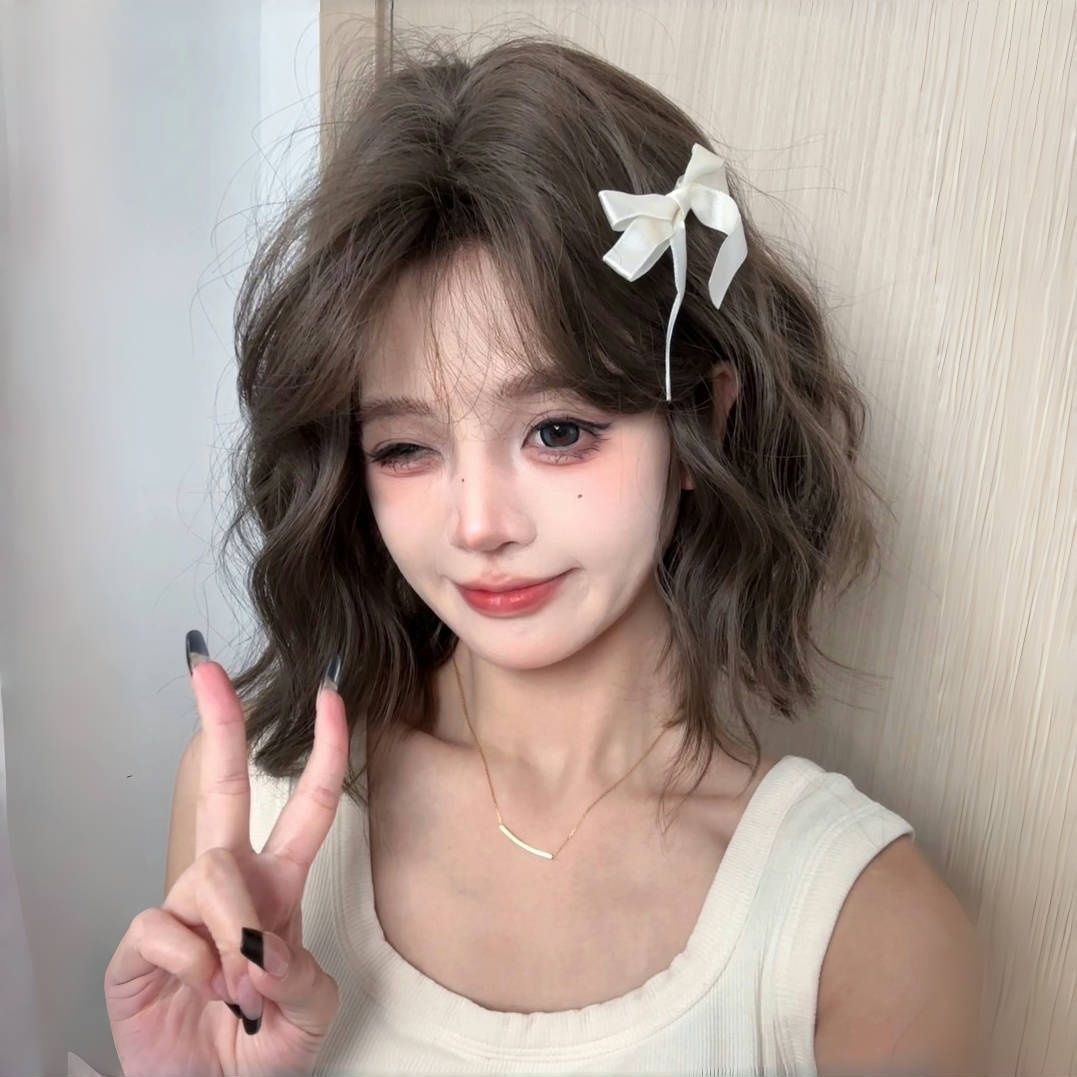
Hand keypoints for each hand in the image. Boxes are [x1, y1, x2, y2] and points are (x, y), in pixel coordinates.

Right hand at [104, 637, 348, 1075]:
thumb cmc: (262, 1047)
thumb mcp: (309, 1012)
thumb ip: (302, 973)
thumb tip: (262, 944)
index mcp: (280, 884)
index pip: (307, 804)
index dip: (325, 749)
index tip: (331, 696)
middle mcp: (231, 883)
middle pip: (224, 787)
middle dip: (219, 723)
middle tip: (207, 668)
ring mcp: (185, 908)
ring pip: (213, 872)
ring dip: (238, 935)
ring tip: (241, 987)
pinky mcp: (143, 943)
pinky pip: (168, 925)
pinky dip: (198, 965)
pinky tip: (201, 988)